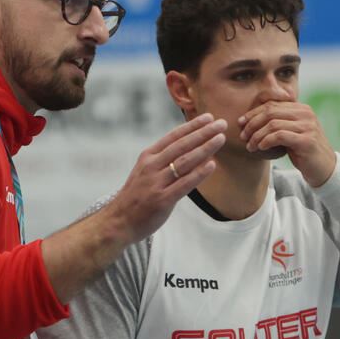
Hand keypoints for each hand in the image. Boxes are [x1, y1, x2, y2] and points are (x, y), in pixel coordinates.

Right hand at [101, 113, 225, 244]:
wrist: (118, 221)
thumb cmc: (136, 196)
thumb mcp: (145, 171)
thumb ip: (164, 160)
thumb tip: (191, 148)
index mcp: (148, 157)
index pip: (173, 136)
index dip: (192, 126)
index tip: (209, 117)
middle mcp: (151, 166)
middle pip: (182, 145)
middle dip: (204, 133)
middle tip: (221, 124)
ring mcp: (156, 183)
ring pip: (185, 161)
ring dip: (205, 148)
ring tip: (220, 139)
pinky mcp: (162, 200)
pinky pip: (184, 184)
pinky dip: (199, 174)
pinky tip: (212, 165)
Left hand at [238, 102, 335, 187]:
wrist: (324, 168)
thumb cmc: (303, 151)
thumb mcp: (290, 133)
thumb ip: (278, 122)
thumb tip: (250, 118)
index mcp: (301, 108)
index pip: (271, 104)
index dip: (253, 112)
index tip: (241, 123)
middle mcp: (306, 114)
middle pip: (270, 112)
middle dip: (252, 124)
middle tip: (243, 136)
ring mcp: (308, 126)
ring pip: (273, 124)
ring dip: (257, 136)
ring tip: (250, 146)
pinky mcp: (306, 140)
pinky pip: (280, 136)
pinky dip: (266, 141)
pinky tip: (261, 148)